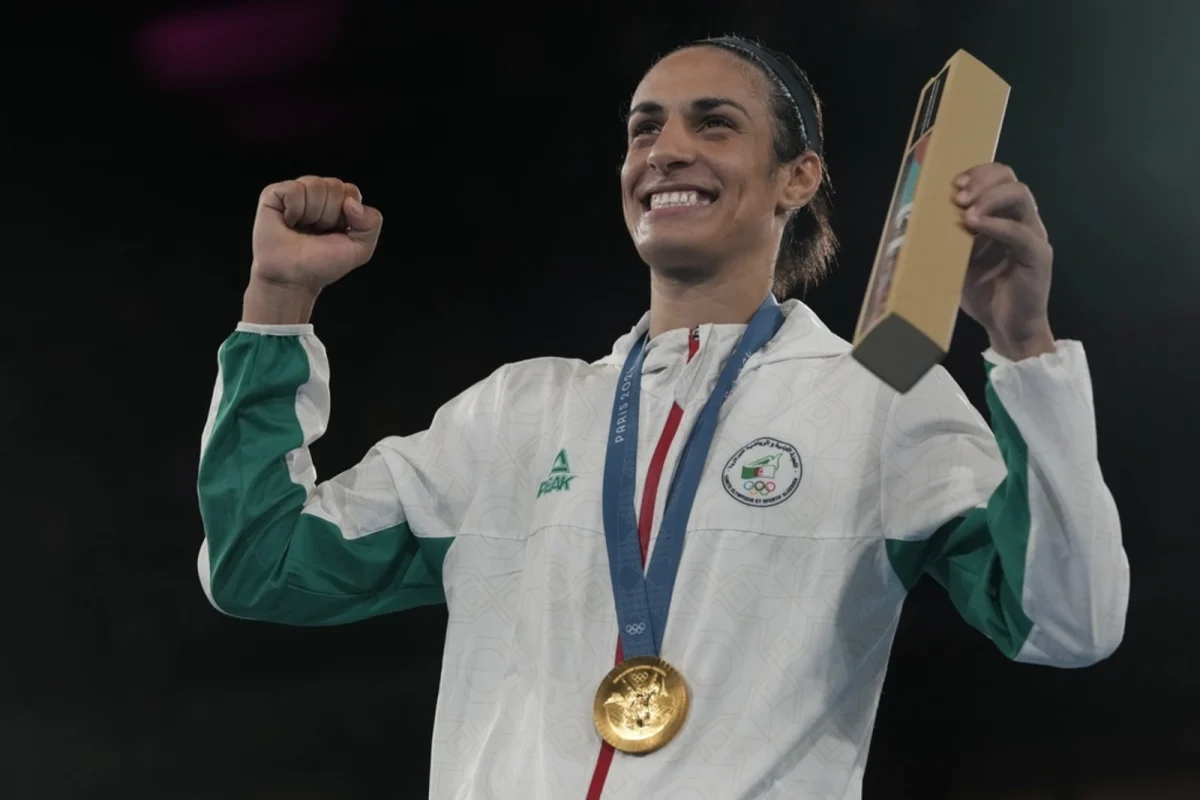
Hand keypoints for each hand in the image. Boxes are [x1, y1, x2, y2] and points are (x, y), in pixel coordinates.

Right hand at [250, 176, 382, 292]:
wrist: (292, 278)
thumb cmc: (322, 264)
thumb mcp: (360, 249)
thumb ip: (371, 223)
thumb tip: (352, 202)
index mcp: (339, 203)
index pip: (351, 191)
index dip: (346, 215)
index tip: (335, 232)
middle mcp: (318, 194)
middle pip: (334, 186)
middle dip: (329, 215)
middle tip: (317, 233)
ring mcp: (296, 192)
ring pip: (315, 185)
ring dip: (311, 214)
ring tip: (301, 228)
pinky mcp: (274, 194)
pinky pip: (294, 190)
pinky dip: (293, 210)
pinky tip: (288, 222)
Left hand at [954, 163, 1055, 359]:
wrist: (1006, 328)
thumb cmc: (983, 293)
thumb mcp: (958, 259)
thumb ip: (949, 237)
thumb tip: (918, 221)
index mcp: (1004, 218)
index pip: (998, 178)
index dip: (977, 174)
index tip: (953, 184)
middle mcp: (1022, 221)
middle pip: (1010, 179)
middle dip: (982, 181)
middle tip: (958, 197)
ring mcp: (1032, 236)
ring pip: (1020, 196)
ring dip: (989, 198)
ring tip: (965, 212)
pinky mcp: (1037, 255)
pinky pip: (1020, 232)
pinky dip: (996, 225)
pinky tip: (974, 226)